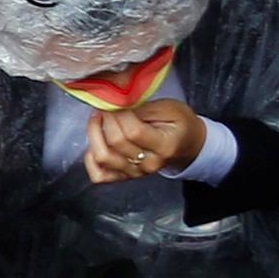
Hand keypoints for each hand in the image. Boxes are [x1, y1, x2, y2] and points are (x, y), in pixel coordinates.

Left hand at [85, 100, 208, 183]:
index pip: (133, 132)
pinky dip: (90, 159)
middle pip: (116, 142)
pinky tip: (95, 142)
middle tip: (107, 106)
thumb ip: (142, 107)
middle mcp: (149, 164)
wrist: (187, 145)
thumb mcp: (169, 108)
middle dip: (106, 119)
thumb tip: (116, 103)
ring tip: (98, 119)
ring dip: (94, 134)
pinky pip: (99, 175)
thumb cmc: (179, 124)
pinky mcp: (124, 176)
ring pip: (103, 157)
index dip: (120, 114)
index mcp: (164, 146)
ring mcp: (135, 173)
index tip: (117, 101)